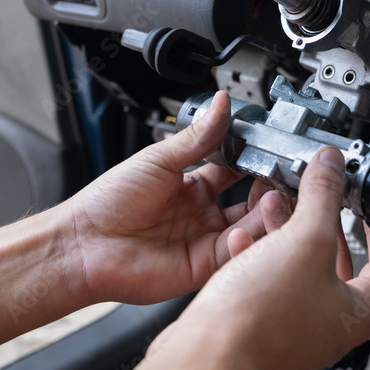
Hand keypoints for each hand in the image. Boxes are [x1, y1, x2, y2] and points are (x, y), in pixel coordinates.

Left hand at [58, 91, 290, 304]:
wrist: (84, 244)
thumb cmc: (108, 202)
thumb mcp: (159, 159)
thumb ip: (199, 136)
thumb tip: (222, 103)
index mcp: (192, 184)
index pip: (236, 170)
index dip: (255, 160)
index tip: (273, 149)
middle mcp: (202, 213)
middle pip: (251, 200)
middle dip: (269, 188)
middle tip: (284, 176)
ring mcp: (205, 240)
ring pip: (252, 227)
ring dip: (266, 213)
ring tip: (273, 197)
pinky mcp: (204, 266)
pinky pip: (237, 252)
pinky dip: (251, 240)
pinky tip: (251, 225)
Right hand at [152, 147, 369, 369]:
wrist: (206, 357)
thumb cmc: (260, 317)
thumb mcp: (304, 238)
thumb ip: (323, 196)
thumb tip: (333, 166)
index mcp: (357, 312)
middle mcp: (330, 327)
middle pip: (337, 265)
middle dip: (321, 224)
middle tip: (318, 203)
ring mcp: (295, 331)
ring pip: (298, 271)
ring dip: (285, 235)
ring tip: (272, 209)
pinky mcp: (261, 330)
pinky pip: (268, 286)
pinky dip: (259, 259)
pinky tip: (242, 241)